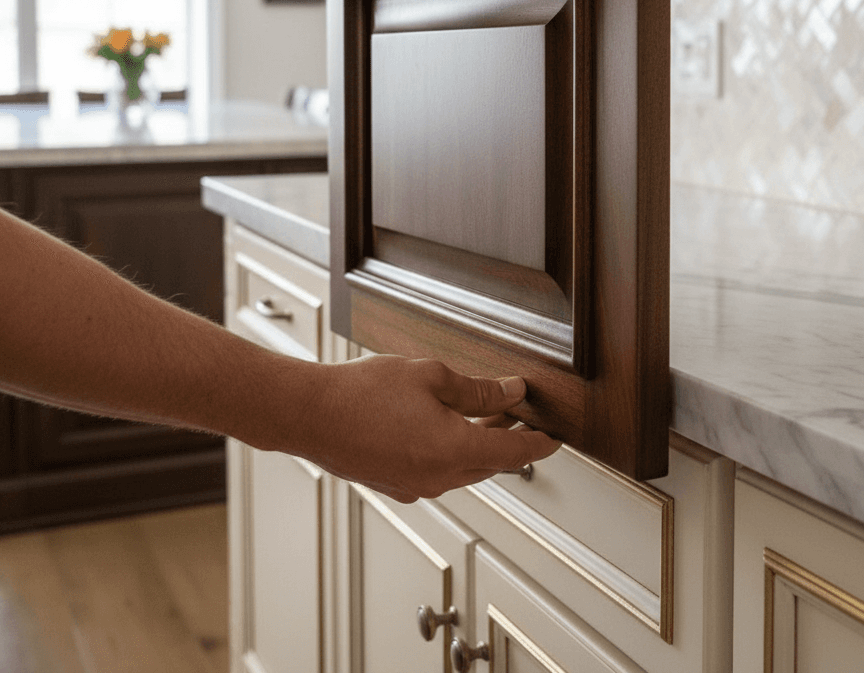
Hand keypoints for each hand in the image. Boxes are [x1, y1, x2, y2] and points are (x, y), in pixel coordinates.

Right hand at [302, 355, 559, 502]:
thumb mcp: (430, 377)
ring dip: (480, 444)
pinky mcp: (396, 485)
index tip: (555, 437)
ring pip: (465, 469)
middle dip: (510, 438)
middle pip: (491, 462)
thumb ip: (478, 389)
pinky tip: (445, 427)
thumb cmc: (360, 393)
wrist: (308, 415)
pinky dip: (453, 452)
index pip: (514, 452)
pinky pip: (439, 472)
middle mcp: (439, 477)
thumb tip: (511, 392)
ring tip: (484, 413)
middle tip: (519, 414)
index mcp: (454, 450)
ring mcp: (416, 486)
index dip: (539, 443)